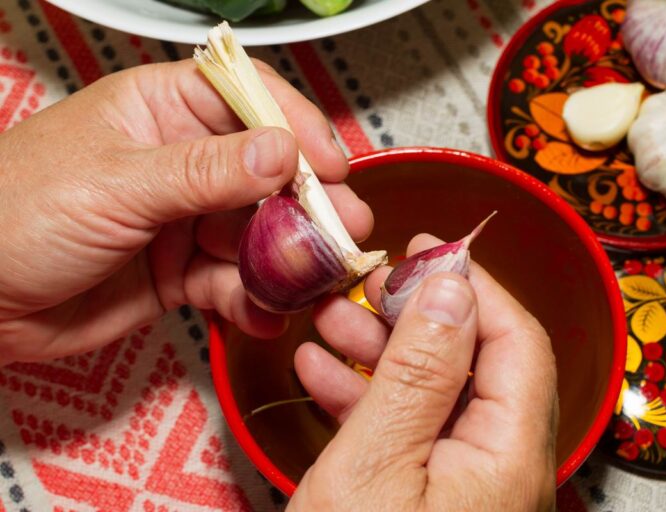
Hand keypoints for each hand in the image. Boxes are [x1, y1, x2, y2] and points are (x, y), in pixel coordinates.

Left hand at [0, 60, 371, 363]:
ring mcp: (186, 219)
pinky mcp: (182, 271)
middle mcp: (183, 162)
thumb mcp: (117, 183)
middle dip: (308, 203)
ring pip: (259, 232)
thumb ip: (204, 171)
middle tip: (344, 229)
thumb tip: (281, 153)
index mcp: (162, 111)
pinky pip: (235, 282)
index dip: (297, 129)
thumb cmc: (14, 214)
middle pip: (268, 173)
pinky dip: (254, 300)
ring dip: (288, 258)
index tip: (332, 165)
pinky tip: (264, 313)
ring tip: (311, 281)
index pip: (249, 101)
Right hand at [291, 235, 557, 510]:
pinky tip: (326, 373)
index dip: (474, 287)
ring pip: (437, 396)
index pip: (518, 343)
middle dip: (415, 317)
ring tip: (332, 321)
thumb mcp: (372, 462)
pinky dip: (371, 400)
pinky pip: (414, 435)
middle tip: (372, 286)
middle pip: (476, 365)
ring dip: (383, 353)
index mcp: (510, 459)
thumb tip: (449, 289)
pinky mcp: (434, 501)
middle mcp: (505, 470)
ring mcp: (470, 487)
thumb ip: (416, 374)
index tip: (426, 250)